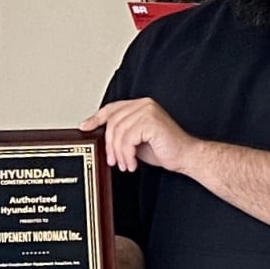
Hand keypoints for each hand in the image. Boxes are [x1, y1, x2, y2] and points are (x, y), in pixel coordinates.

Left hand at [79, 98, 195, 172]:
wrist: (185, 156)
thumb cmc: (164, 149)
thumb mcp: (136, 140)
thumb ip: (122, 134)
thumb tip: (102, 139)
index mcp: (140, 105)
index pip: (111, 109)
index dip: (96, 118)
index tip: (84, 127)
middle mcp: (143, 104)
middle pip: (112, 123)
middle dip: (110, 146)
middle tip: (113, 161)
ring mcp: (147, 111)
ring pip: (118, 132)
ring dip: (119, 153)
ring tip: (125, 164)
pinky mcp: (150, 121)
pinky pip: (128, 139)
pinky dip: (127, 155)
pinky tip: (132, 163)